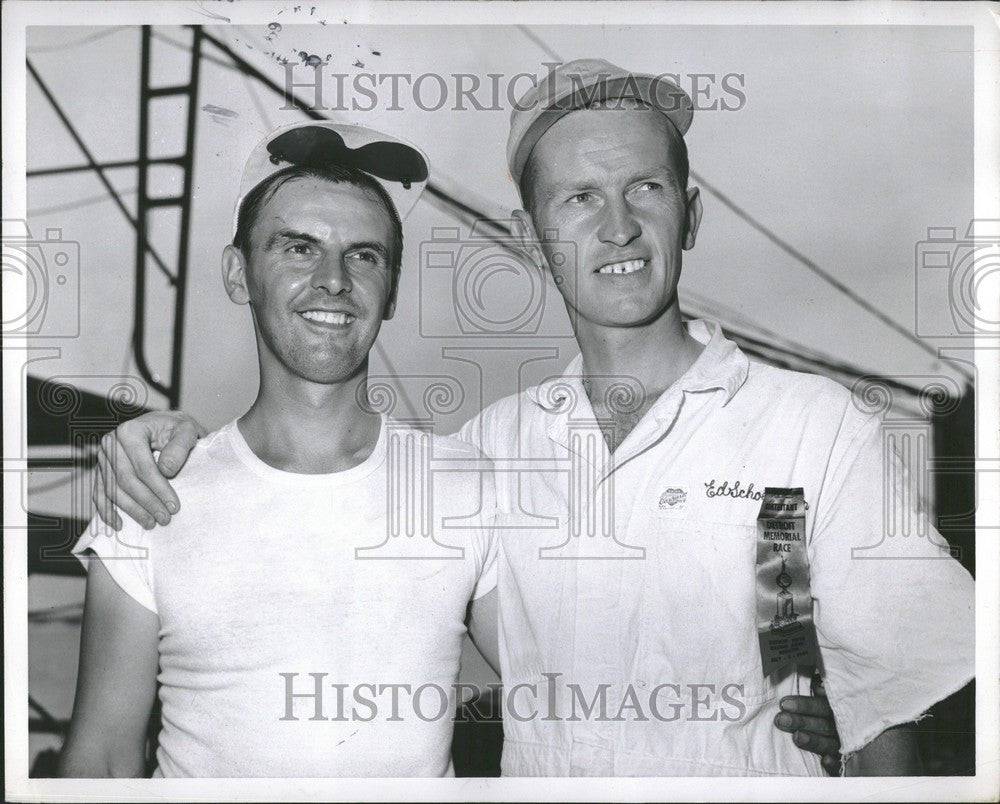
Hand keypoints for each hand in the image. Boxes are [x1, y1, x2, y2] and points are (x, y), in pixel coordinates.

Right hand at [92, 411, 205, 529]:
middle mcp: (111, 443)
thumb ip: (180, 445)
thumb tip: (166, 470)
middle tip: (165, 519)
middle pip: (126, 480)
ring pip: (112, 490)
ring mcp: (103, 458)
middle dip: (146, 503)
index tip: (174, 506)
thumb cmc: (175, 429)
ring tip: (150, 523)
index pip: (143, 467)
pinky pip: (98, 493)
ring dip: (131, 510)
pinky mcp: (100, 470)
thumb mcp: (186, 429)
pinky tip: (120, 524)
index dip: (159, 489)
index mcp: (130, 431)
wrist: (164, 426)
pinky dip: (106, 511)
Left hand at [775, 688, 841, 775]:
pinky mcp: (842, 760)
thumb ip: (815, 686)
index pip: (821, 705)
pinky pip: (841, 763)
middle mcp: (840, 725)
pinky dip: (834, 762)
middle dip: (801, 722)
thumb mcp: (820, 693)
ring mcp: (842, 743)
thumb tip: (815, 686)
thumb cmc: (819, 707)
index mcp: (835, 708)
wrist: (845, 728)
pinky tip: (825, 761)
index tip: (783, 704)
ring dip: (813, 740)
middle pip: (823, 724)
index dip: (804, 705)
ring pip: (830, 742)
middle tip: (781, 720)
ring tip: (796, 737)